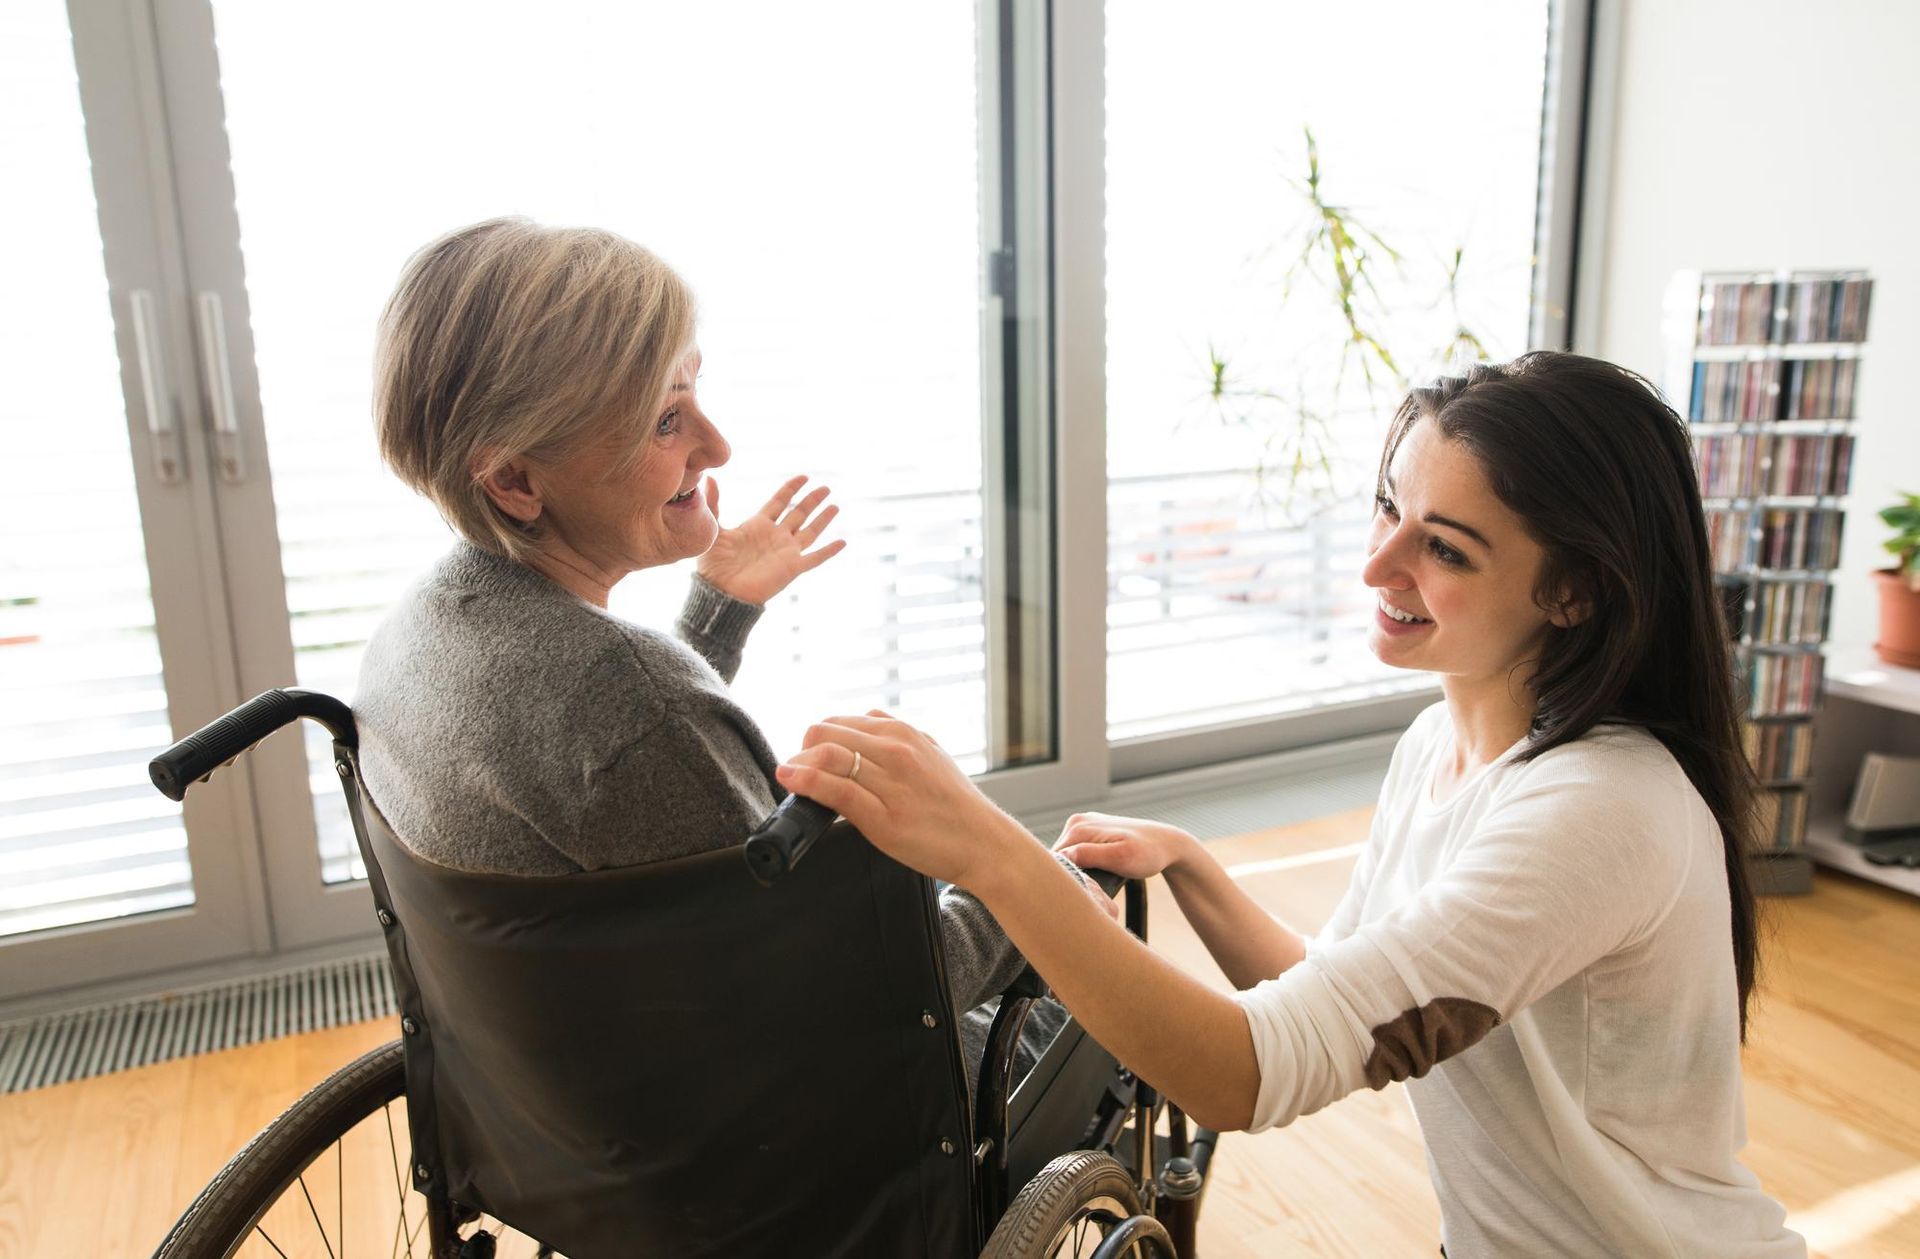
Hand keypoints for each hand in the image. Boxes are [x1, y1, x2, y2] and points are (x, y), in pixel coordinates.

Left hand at [696, 475, 845, 604]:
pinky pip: (815, 558)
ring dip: (823, 519)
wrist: (720, 592)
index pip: (780, 501)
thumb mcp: (714, 529)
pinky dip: (829, 551)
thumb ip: (716, 503)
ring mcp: (786, 552)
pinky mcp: (792, 568)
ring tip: (835, 506)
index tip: (804, 476)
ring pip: (810, 531)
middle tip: (826, 487)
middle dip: (812, 500)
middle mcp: (776, 536)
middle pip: (799, 513)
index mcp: (758, 525)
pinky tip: (843, 542)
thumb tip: (711, 477)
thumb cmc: (713, 565)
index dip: (792, 489)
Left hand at [775, 711, 1025, 892]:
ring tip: (788, 777)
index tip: (806, 757)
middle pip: (825, 732)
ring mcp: (891, 782)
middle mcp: (896, 750)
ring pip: (828, 755)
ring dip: (797, 764)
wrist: (984, 842)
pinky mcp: (885, 816)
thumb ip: (899, 736)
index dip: (814, 739)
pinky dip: (805, 781)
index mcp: (903, 733)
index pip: (839, 722)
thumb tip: (866, 721)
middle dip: (801, 750)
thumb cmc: (956, 805)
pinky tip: (790, 780)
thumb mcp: (931, 754)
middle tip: (796, 771)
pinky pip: (837, 789)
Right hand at [1053, 812, 1198, 880]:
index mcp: (1078, 827)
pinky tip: (1097, 876)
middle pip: (1057, 859)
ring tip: (1095, 884)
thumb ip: (1090, 854)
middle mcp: (1075, 823)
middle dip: (1068, 876)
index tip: (1079, 892)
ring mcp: (1082, 827)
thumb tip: (1063, 855)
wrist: (1167, 845)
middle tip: (1090, 891)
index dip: (1062, 879)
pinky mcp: (1089, 834)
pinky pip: (1075, 854)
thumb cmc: (1148, 853)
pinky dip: (1082, 867)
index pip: (1053, 859)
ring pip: (1066, 858)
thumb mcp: (1121, 857)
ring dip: (1076, 873)